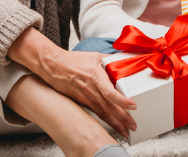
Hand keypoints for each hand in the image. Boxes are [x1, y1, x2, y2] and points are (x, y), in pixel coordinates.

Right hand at [8, 29, 137, 136]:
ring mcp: (86, 98)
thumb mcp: (95, 56)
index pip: (109, 92)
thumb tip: (125, 60)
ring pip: (103, 113)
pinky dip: (106, 121)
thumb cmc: (74, 61)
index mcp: (95, 76)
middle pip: (108, 107)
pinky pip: (96, 113)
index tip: (133, 105)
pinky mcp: (82, 102)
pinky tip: (113, 126)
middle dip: (122, 118)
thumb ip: (111, 59)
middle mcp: (91, 90)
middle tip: (133, 125)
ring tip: (126, 131)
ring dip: (115, 123)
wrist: (54, 67)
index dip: (121, 100)